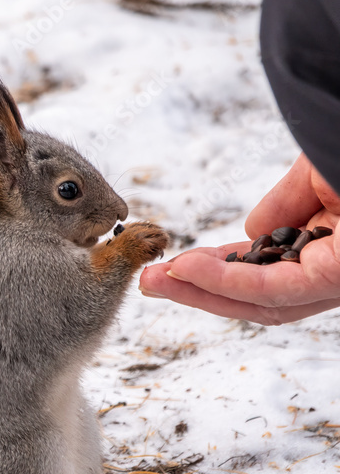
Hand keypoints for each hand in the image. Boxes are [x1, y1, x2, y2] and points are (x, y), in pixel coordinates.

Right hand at [138, 155, 339, 324]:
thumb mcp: (313, 172)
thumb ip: (282, 200)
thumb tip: (251, 229)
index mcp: (330, 244)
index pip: (264, 269)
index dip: (217, 268)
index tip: (177, 264)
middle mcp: (330, 267)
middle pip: (254, 295)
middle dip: (196, 290)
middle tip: (152, 282)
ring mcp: (332, 279)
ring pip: (256, 301)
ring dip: (197, 292)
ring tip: (154, 281)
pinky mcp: (333, 279)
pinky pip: (269, 290)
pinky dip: (221, 282)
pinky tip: (184, 269)